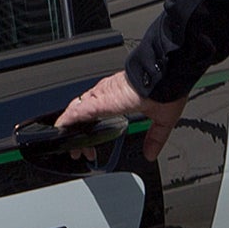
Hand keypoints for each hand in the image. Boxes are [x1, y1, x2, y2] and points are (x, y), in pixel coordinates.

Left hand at [58, 70, 184, 155]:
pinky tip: (61, 128)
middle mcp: (107, 97)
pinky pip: (78, 109)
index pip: (98, 117)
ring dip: (70, 129)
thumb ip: (154, 138)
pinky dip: (68, 119)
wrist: (167, 73)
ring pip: (77, 113)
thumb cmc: (167, 87)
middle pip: (84, 116)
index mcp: (119, 101)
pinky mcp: (100, 99)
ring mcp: (102, 97)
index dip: (92, 132)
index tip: (92, 148)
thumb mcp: (161, 120)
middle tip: (76, 150)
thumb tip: (151, 154)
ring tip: (64, 144)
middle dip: (77, 134)